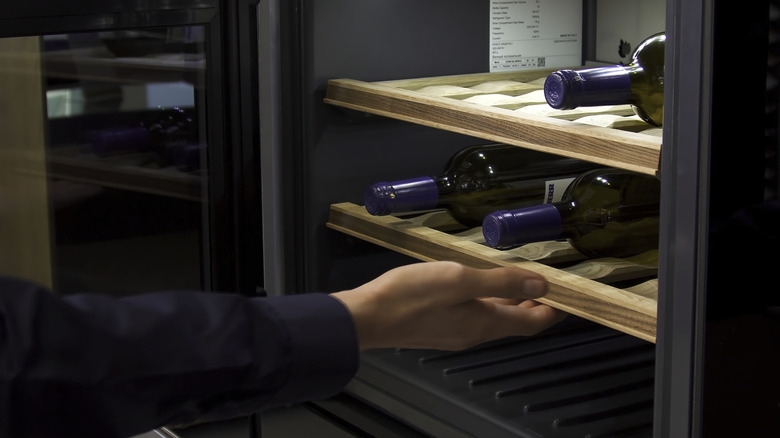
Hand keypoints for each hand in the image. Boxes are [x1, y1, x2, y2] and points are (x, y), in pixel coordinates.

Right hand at [331, 261, 566, 350]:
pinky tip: (478, 287)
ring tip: (517, 280)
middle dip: (534, 305)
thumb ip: (501, 281)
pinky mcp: (439, 329)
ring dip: (510, 302)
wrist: (368, 317)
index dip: (553, 311)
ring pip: (494, 318)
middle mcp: (474, 333)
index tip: (569, 297)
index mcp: (485, 323)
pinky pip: (474, 317)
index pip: (532, 322)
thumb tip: (541, 284)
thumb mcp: (460, 279)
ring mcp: (455, 333)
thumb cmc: (412, 296)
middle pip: (515, 322)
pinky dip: (487, 303)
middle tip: (546, 284)